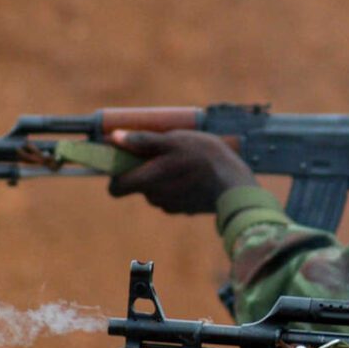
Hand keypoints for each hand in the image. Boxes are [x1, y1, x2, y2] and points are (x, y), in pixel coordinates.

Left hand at [107, 130, 256, 213]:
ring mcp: (173, 206)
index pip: (115, 188)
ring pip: (158, 190)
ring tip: (185, 160)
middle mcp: (155, 198)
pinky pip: (175, 196)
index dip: (117, 172)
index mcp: (147, 182)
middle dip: (146, 170)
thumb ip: (142, 141)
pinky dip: (180, 185)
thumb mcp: (173, 140)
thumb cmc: (203, 158)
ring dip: (165, 176)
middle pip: (139, 185)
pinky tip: (196, 173)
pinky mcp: (188, 209)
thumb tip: (113, 138)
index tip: (127, 158)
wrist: (235, 185)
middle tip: (164, 152)